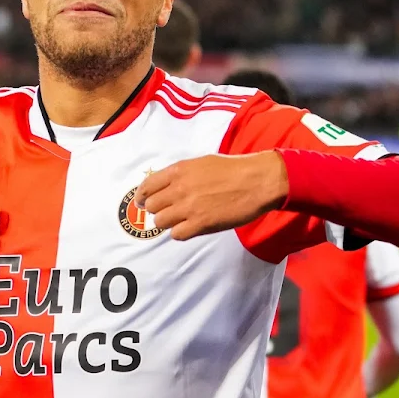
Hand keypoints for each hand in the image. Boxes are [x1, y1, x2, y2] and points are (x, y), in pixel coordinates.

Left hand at [133, 151, 288, 240]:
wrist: (257, 181)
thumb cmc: (233, 169)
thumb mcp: (202, 163)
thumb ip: (181, 174)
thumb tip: (166, 185)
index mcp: (179, 171)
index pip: (147, 186)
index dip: (142, 196)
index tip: (141, 202)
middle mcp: (179, 188)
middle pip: (151, 206)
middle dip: (157, 210)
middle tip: (167, 212)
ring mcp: (189, 207)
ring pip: (160, 222)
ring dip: (168, 223)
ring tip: (181, 220)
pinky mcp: (201, 224)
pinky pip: (177, 234)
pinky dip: (181, 233)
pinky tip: (190, 227)